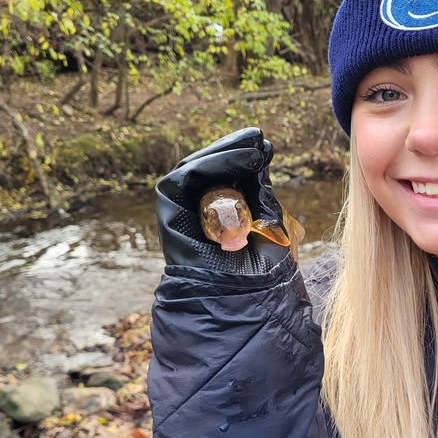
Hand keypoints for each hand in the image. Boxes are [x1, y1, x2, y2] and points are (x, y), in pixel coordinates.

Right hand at [155, 128, 288, 273]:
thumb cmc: (262, 272)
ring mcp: (182, 217)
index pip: (225, 181)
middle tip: (259, 137)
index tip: (267, 146)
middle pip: (207, 173)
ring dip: (225, 153)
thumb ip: (260, 191)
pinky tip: (242, 159)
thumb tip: (261, 153)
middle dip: (233, 150)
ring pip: (193, 171)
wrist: (246, 300)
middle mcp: (197, 218)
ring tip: (254, 146)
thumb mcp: (268, 222)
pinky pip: (182, 180)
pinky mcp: (168, 216)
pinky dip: (211, 164)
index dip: (242, 160)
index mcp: (219, 222)